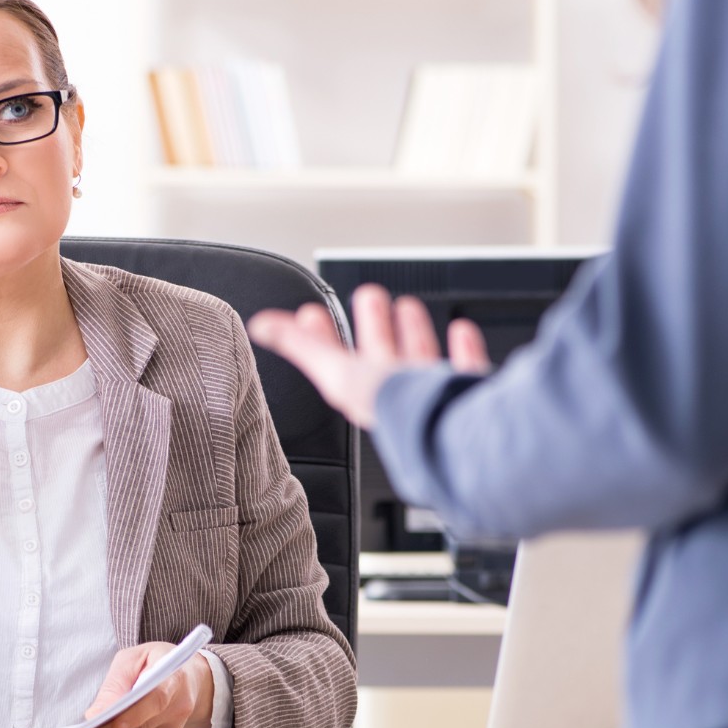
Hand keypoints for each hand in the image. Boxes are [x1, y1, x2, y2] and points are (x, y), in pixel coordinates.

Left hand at [61, 642, 212, 727]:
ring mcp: (173, 727)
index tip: (113, 725)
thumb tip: (97, 713)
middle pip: (139, 727)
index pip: (156, 700)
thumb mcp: (133, 658)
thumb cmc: (156, 661)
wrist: (187, 675)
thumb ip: (116, 683)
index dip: (135, 715)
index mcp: (174, 678)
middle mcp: (178, 707)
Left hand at [247, 285, 491, 428]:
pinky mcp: (468, 396)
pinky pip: (463, 370)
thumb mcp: (336, 371)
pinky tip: (460, 331)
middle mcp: (396, 396)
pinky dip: (462, 350)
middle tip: (368, 297)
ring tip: (405, 307)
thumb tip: (260, 325)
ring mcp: (432, 397)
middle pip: (379, 356)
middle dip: (372, 325)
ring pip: (418, 359)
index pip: (334, 361)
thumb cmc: (393, 408)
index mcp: (363, 394)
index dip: (320, 337)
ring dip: (410, 332)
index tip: (311, 313)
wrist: (450, 430)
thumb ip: (301, 346)